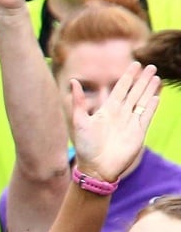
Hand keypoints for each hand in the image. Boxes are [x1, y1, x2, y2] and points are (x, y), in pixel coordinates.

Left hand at [68, 61, 158, 181]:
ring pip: (142, 101)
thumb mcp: (79, 121)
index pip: (120, 89)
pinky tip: (157, 96)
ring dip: (150, 90)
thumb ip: (78, 101)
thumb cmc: (85, 146)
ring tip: (156, 77)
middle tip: (151, 66)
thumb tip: (73, 81)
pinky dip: (152, 106)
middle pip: (134, 92)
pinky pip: (147, 116)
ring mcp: (130, 123)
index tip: (135, 64)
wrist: (96, 167)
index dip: (128, 77)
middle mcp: (120, 114)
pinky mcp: (139, 133)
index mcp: (107, 110)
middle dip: (142, 80)